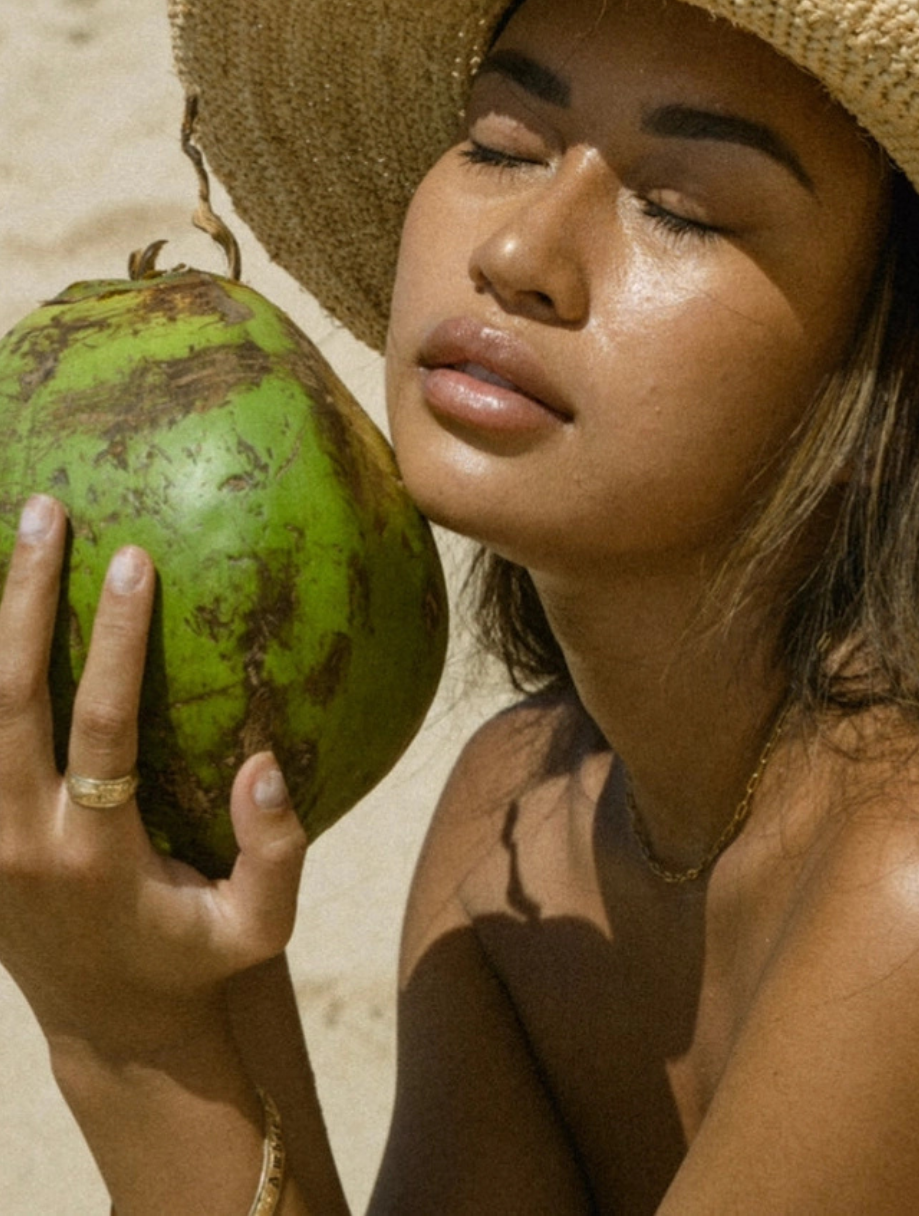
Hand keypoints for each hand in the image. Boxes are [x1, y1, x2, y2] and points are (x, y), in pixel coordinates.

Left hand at [0, 493, 307, 1071]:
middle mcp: (20, 843)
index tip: (131, 559)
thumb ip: (274, 852)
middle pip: (7, 702)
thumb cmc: (196, 956)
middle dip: (22, 598)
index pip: (99, 728)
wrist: (107, 1025)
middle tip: (46, 510)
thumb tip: (263, 763)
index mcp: (93, 857)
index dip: (112, 643)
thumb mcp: (260, 929)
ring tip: (12, 529)